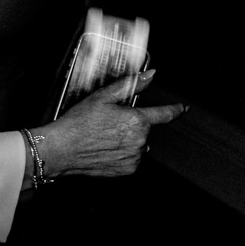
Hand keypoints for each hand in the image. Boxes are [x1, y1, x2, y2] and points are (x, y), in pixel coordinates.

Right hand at [37, 70, 186, 178]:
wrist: (62, 149)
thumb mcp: (102, 97)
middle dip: (131, 125)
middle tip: (108, 124)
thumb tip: (150, 75)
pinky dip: (122, 153)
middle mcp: (140, 140)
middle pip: (144, 129)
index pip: (165, 114)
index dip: (175, 110)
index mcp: (137, 121)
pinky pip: (132, 159)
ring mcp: (135, 157)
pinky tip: (105, 148)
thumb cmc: (78, 123)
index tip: (183, 108)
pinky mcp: (128, 169)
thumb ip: (130, 86)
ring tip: (104, 137)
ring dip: (127, 140)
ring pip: (138, 144)